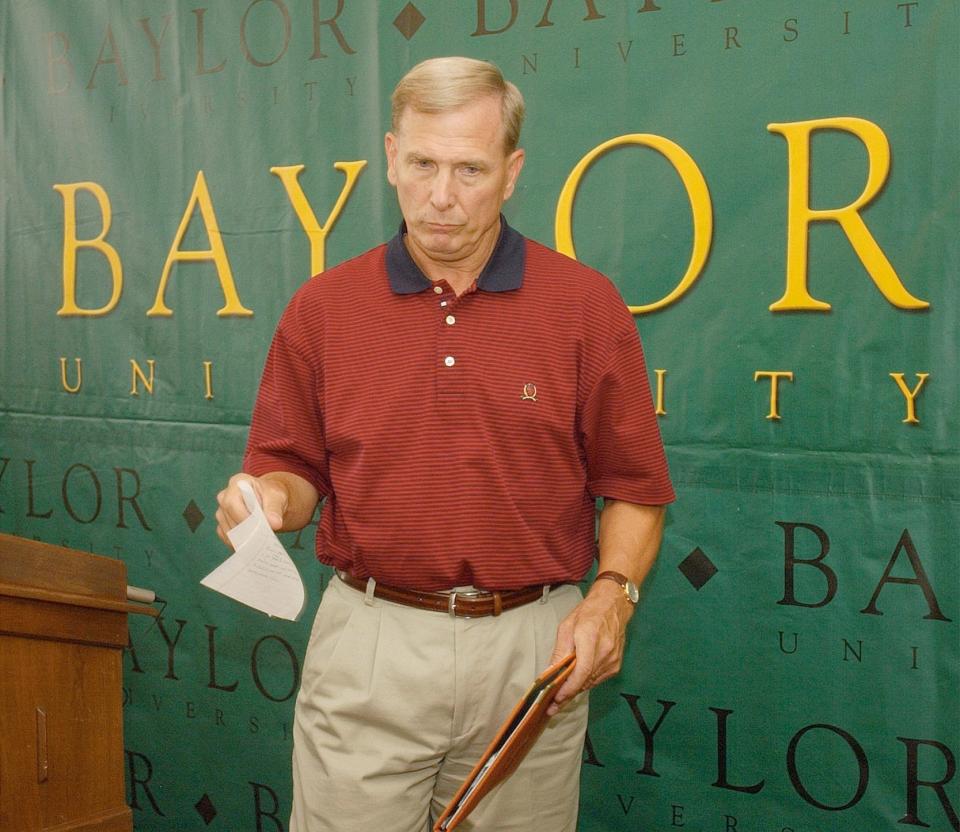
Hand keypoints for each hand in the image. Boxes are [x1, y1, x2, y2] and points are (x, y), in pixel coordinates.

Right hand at [215, 473, 287, 548]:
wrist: (270, 502)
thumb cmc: (272, 495)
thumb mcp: (277, 497)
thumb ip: (275, 509)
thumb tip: (274, 523)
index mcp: (238, 483)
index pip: (232, 503)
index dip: (244, 517)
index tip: (259, 527)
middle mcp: (225, 495)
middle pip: (229, 518)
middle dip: (246, 529)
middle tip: (261, 537)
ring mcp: (222, 510)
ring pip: (227, 530)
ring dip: (243, 538)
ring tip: (259, 539)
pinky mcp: (222, 524)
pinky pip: (226, 537)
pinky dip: (239, 542)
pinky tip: (251, 542)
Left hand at [546, 580, 634, 714]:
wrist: (612, 605)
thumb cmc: (588, 613)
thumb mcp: (566, 627)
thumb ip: (560, 652)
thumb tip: (550, 673)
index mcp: (590, 639)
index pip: (582, 672)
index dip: (569, 688)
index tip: (556, 699)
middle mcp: (605, 652)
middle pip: (585, 681)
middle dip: (568, 693)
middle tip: (552, 706)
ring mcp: (613, 660)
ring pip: (591, 682)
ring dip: (576, 688)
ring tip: (560, 695)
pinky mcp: (616, 665)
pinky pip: (597, 678)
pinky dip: (585, 681)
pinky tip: (576, 680)